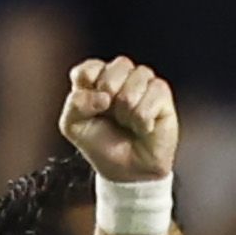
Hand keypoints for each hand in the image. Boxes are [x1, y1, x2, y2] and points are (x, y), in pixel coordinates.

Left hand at [58, 54, 179, 183]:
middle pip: (118, 65)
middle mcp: (121, 79)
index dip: (88, 83)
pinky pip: (154, 94)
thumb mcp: (73, 127)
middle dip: (110, 92)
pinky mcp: (163, 96)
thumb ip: (75, 104)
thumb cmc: (100, 145)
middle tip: (110, 114)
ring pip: (138, 77)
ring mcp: (144, 85)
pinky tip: (142, 127)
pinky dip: (143, 117)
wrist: (126, 169)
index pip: (89, 68)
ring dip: (127, 108)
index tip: (91, 105)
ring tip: (127, 122)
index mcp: (95, 82)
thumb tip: (103, 96)